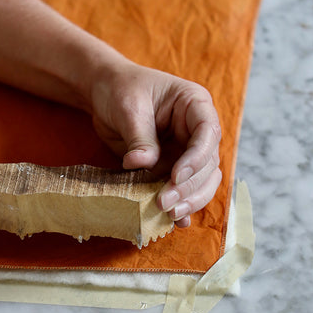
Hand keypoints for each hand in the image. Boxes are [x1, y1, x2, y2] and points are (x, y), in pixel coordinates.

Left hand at [90, 61, 221, 227]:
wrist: (105, 93)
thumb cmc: (121, 89)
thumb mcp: (129, 108)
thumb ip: (140, 137)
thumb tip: (143, 164)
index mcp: (194, 105)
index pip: (208, 133)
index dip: (196, 158)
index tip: (176, 176)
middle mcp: (197, 130)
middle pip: (208, 164)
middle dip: (188, 187)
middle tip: (164, 203)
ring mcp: (186, 151)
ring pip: (201, 182)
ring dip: (188, 200)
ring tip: (169, 214)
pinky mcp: (171, 167)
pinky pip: (182, 189)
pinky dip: (180, 205)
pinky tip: (174, 222)